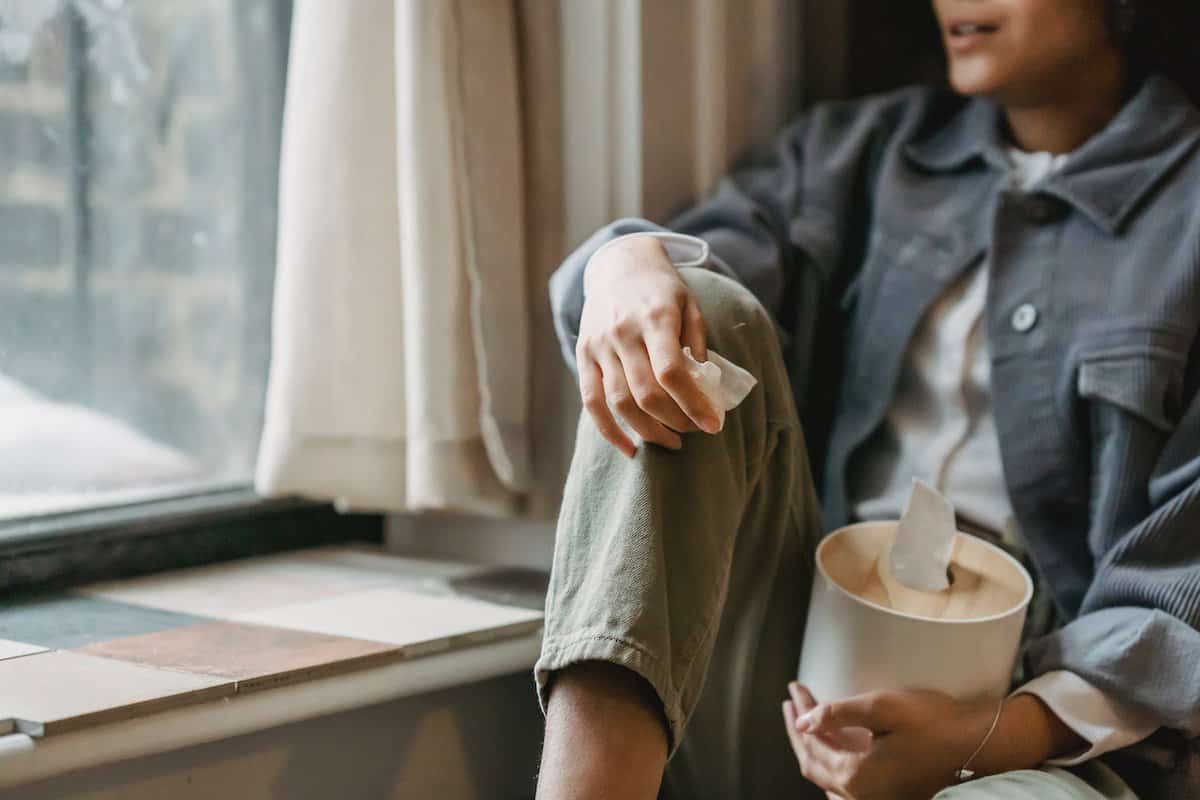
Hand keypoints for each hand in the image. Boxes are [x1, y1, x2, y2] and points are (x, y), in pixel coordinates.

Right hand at [576, 234, 721, 456]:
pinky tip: (630, 448)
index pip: (671, 372)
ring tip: (671, 441)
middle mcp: (622, 333)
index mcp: (654, 318)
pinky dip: (609, 431)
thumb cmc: (661, 290)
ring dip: (648, 431)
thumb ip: (696, 341)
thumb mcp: (690, 304)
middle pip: (646, 393)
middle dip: (675, 421)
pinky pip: (591, 402)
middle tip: (694, 432)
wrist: (618, 266)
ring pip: (619, 402)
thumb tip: (704, 383)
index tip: (713, 425)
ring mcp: (599, 345)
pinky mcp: (582, 355)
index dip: (693, 404)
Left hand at [782, 683, 993, 799]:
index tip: (795, 688)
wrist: (979, 746)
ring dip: (814, 748)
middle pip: (814, 763)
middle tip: (792, 703)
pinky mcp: (888, 795)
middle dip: (800, 731)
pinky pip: (846, 786)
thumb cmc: (935, 723)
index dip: (801, 713)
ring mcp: (875, 799)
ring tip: (804, 723)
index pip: (813, 742)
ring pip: (828, 776)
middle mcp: (861, 795)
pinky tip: (832, 754)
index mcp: (856, 775)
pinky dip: (832, 765)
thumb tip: (803, 723)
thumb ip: (838, 714)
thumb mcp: (882, 707)